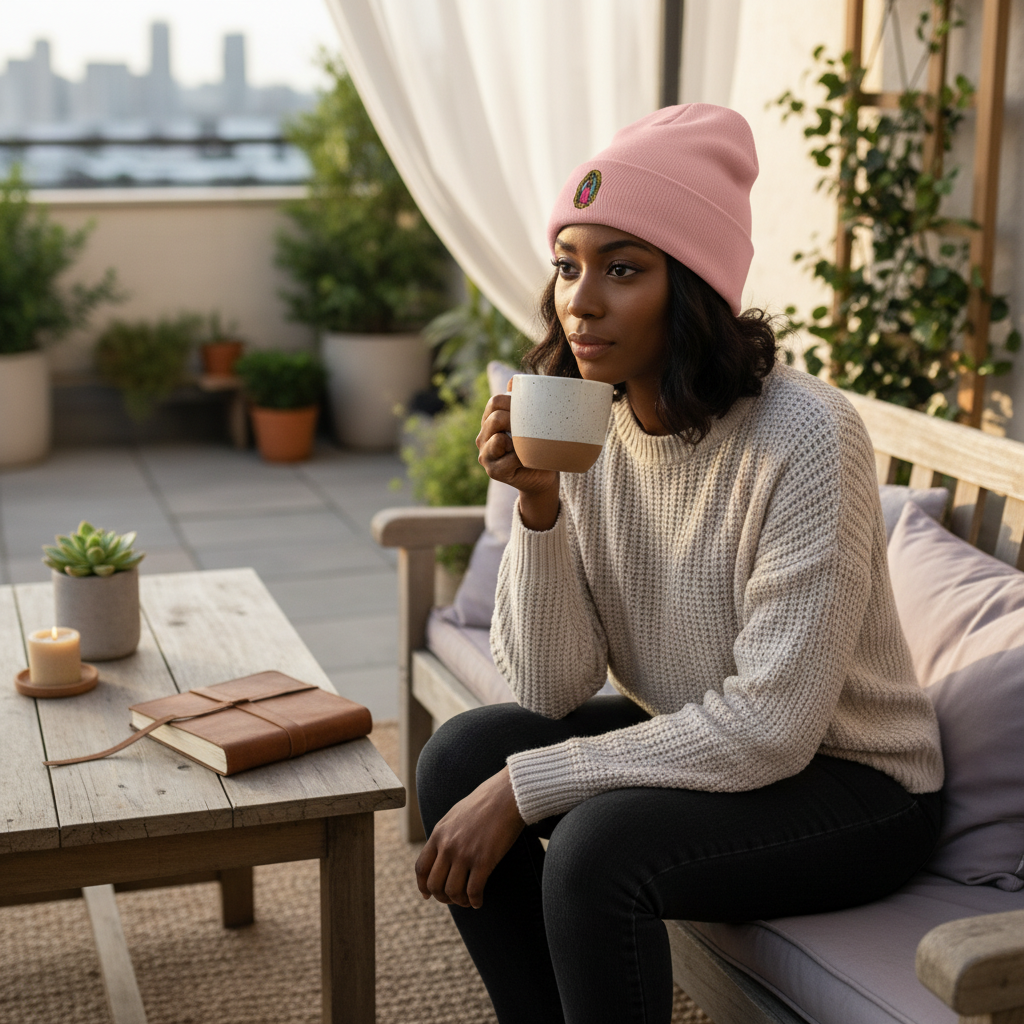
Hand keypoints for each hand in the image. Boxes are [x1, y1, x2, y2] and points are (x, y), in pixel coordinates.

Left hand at [415, 766, 524, 908]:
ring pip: (452, 891)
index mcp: (439, 834)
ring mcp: (465, 854)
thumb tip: (441, 852)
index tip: (427, 895)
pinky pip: (473, 891)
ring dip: (459, 902)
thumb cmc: (485, 803)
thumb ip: (445, 834)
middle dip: (442, 898)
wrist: (507, 794)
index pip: (421, 868)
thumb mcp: (455, 815)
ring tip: (468, 902)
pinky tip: (479, 901)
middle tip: (453, 899)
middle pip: (435, 885)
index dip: (422, 886)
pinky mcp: (484, 860)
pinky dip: (475, 901)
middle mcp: (448, 846)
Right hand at [477, 383, 559, 530]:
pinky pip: (510, 459)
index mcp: (490, 421)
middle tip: (534, 428)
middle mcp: (483, 437)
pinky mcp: (494, 472)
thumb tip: (513, 380)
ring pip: (498, 438)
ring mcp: (486, 455)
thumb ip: (523, 401)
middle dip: (516, 419)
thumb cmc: (539, 447)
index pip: (495, 402)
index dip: (512, 401)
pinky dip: (524, 459)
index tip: (531, 409)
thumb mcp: (532, 422)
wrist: (543, 477)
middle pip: (495, 417)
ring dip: (519, 441)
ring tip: (529, 446)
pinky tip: (530, 461)